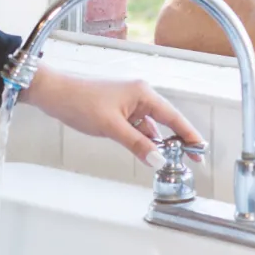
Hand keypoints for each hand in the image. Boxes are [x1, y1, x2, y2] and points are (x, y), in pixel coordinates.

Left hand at [24, 66, 203, 165]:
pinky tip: (147, 152)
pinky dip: (143, 140)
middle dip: (177, 141)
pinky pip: (138, 127)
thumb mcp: (111, 127)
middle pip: (166, 122)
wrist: (54, 94)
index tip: (200, 150)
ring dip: (158, 143)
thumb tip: (158, 160)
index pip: (173, 117)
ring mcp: (129, 103)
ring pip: (151, 127)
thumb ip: (137, 144)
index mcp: (143, 93)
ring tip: (168, 161)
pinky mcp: (119, 110)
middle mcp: (140, 96)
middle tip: (190, 159)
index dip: (189, 135)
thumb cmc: (80, 102)